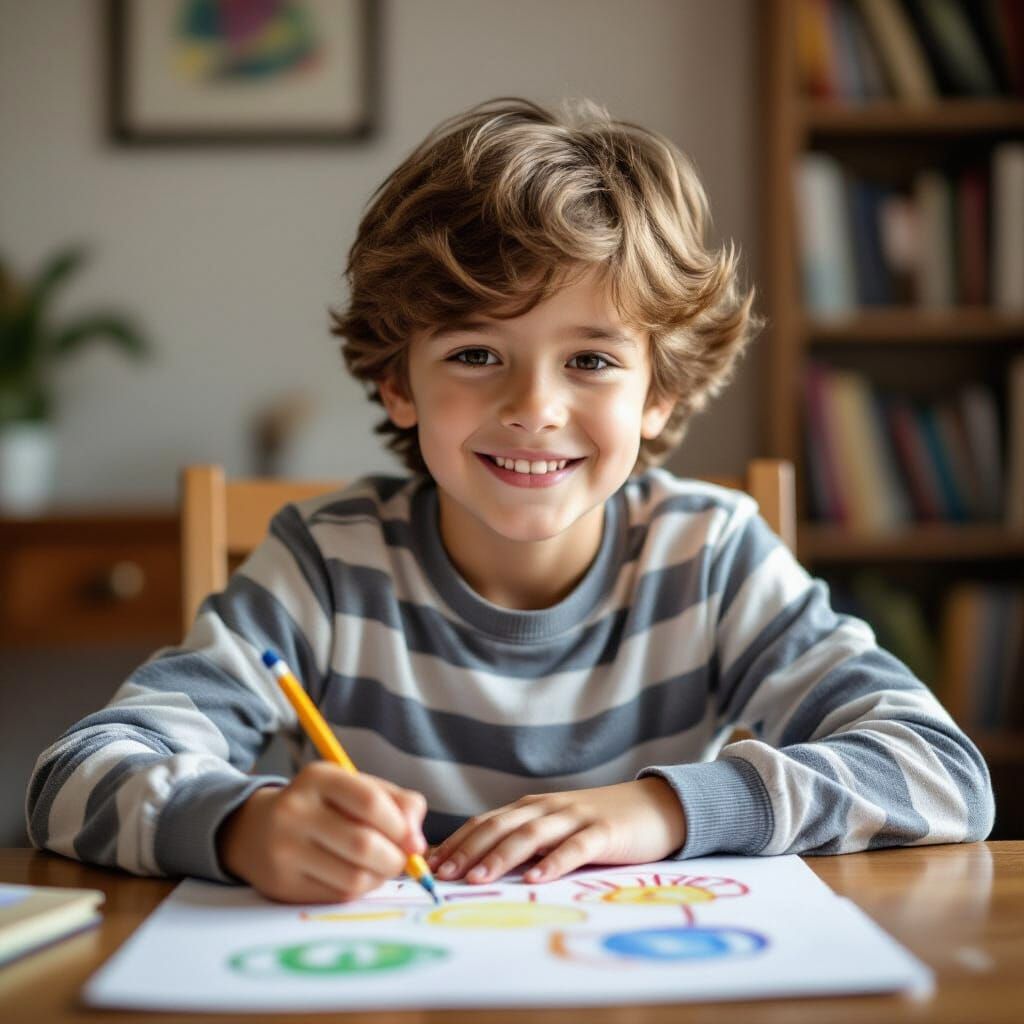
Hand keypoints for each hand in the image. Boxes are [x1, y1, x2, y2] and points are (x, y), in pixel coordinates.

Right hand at [216, 762, 426, 903]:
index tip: (414, 841)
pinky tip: (356, 877)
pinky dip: (360, 890)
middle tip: (401, 860)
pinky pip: (338, 896)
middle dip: (395, 858)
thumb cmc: (322, 806)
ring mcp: (284, 850)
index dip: (400, 826)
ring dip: (380, 878)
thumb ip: (397, 803)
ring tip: (379, 868)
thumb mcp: (355, 788)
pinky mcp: (282, 885)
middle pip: (363, 844)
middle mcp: (295, 812)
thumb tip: (417, 842)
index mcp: (318, 778)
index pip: (369, 801)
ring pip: (353, 877)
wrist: (256, 830)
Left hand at [426, 777, 685, 884]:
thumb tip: (479, 865)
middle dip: (468, 850)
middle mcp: (548, 807)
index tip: (429, 864)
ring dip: (501, 856)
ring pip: (531, 833)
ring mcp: (575, 817)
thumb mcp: (556, 827)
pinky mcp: (604, 832)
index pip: (486, 822)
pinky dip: (553, 861)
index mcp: (532, 807)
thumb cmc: (599, 824)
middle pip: (501, 826)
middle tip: (443, 874)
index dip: (457, 842)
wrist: (655, 806)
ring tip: (478, 879)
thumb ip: (525, 840)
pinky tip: (536, 878)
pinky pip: (575, 847)